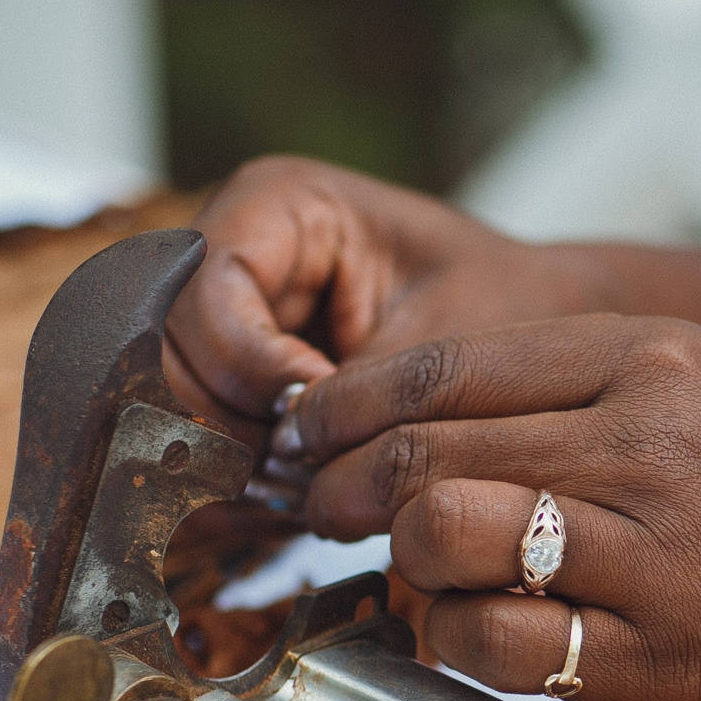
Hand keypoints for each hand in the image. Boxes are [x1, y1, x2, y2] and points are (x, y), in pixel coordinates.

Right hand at [161, 156, 627, 438]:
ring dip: (234, 455)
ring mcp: (220, 315)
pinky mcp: (228, 375)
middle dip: (232, 419)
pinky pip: (199, 432)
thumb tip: (290, 453)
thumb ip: (365, 388)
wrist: (531, 327)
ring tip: (311, 484)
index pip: (209, 288)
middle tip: (306, 468)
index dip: (248, 362)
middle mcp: (231, 250)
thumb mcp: (444, 338)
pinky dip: (239, 474)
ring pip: (172, 400)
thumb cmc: (500, 307)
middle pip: (169, 348)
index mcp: (277, 203)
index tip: (312, 408)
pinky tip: (291, 497)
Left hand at [277, 314, 700, 700]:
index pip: (448, 365)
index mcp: (660, 359)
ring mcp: (663, 556)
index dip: (350, 408)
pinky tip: (471, 643)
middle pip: (429, 451)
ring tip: (414, 584)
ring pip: (447, 538)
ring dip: (401, 569)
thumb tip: (419, 414)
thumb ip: (581, 386)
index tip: (315, 440)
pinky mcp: (664, 661)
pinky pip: (499, 646)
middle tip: (332, 516)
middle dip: (347, 490)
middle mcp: (658, 443)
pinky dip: (455, 646)